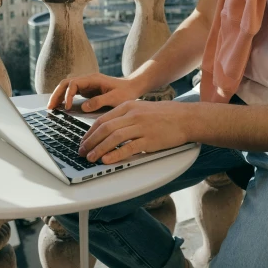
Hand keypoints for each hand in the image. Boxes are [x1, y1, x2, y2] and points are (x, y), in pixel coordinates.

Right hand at [47, 73, 143, 111]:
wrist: (133, 87)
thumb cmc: (126, 92)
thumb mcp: (115, 98)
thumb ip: (100, 101)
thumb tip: (84, 107)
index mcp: (93, 79)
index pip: (73, 83)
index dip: (68, 95)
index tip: (68, 107)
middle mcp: (87, 80)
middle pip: (66, 83)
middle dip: (57, 94)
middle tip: (50, 107)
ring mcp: (87, 85)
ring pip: (67, 87)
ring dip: (58, 96)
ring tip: (51, 108)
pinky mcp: (87, 91)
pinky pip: (72, 93)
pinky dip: (65, 99)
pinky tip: (61, 108)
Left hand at [78, 100, 192, 164]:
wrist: (186, 118)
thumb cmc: (164, 115)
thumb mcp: (142, 109)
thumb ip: (125, 116)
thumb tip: (108, 129)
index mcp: (129, 106)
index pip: (103, 119)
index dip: (90, 132)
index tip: (84, 141)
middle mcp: (133, 115)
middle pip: (105, 128)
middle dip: (90, 142)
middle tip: (82, 152)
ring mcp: (141, 127)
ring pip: (113, 138)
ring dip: (99, 149)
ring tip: (90, 158)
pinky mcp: (150, 140)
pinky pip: (128, 147)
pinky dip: (115, 154)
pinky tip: (107, 160)